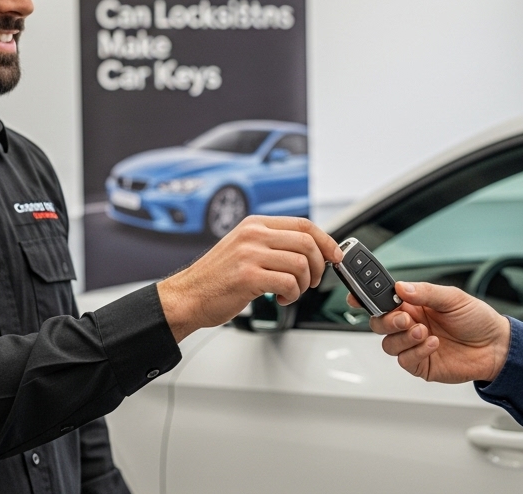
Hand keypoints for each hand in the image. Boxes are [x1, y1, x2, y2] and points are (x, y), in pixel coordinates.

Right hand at [158, 216, 341, 341]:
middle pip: (307, 242)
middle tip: (311, 280)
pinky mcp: (248, 277)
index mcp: (255, 224)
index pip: (303, 224)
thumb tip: (310, 249)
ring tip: (292, 292)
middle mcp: (253, 234)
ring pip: (301, 263)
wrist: (187, 297)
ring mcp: (250, 254)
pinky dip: (293, 295)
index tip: (335, 255)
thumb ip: (272, 243)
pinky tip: (282, 298)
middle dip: (318, 265)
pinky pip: (289, 283)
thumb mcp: (243, 248)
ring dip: (304, 284)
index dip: (326, 240)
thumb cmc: (216, 278)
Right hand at [354, 281, 510, 383]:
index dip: (365, 297)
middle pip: (379, 323)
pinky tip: (433, 343)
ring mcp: (414, 345)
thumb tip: (400, 287)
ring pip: (388, 343)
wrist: (497, 347)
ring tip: (424, 331)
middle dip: (386, 320)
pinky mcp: (421, 364)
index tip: (355, 296)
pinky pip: (405, 360)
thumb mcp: (453, 297)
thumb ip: (425, 292)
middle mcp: (410, 324)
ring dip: (403, 337)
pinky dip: (417, 351)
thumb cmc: (477, 319)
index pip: (383, 299)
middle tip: (404, 317)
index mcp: (414, 304)